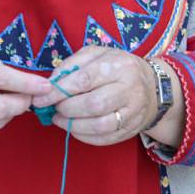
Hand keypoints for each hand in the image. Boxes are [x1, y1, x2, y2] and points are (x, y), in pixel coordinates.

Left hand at [30, 46, 156, 145]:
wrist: (153, 87)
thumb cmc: (117, 67)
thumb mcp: (96, 54)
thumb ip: (72, 64)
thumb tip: (50, 83)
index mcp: (119, 65)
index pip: (85, 79)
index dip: (60, 91)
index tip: (41, 98)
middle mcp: (129, 89)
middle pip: (94, 104)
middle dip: (67, 109)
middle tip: (53, 108)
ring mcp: (133, 112)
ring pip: (101, 125)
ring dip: (74, 126)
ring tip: (60, 119)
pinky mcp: (132, 129)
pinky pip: (106, 139)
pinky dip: (85, 137)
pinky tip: (73, 129)